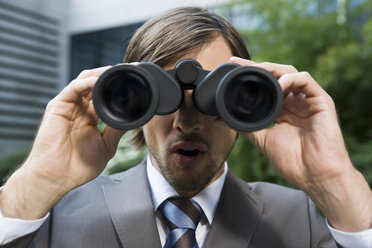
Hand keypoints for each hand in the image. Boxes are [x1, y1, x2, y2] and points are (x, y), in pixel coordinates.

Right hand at [0, 66, 124, 218]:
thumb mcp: (106, 146)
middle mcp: (79, 108)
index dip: (119, 87)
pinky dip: (86, 83)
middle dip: (112, 75)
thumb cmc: (78, 166)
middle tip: (129, 70)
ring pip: (85, 81)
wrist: (56, 178)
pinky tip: (99, 81)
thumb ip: (117, 130)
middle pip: (96, 83)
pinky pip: (73, 89)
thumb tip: (133, 116)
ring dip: (101, 74)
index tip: (136, 81)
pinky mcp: (58, 106)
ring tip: (117, 70)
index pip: (105, 95)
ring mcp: (69, 106)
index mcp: (90, 117)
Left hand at [231, 57, 371, 231]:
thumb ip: (243, 126)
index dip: (250, 75)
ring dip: (272, 69)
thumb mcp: (262, 139)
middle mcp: (294, 101)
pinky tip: (279, 84)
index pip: (264, 86)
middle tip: (237, 64)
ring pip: (290, 73)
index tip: (232, 68)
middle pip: (275, 75)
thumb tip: (219, 119)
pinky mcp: (321, 100)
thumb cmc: (293, 161)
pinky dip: (290, 79)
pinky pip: (306, 81)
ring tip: (255, 70)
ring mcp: (307, 100)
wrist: (315, 176)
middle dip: (256, 67)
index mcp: (281, 109)